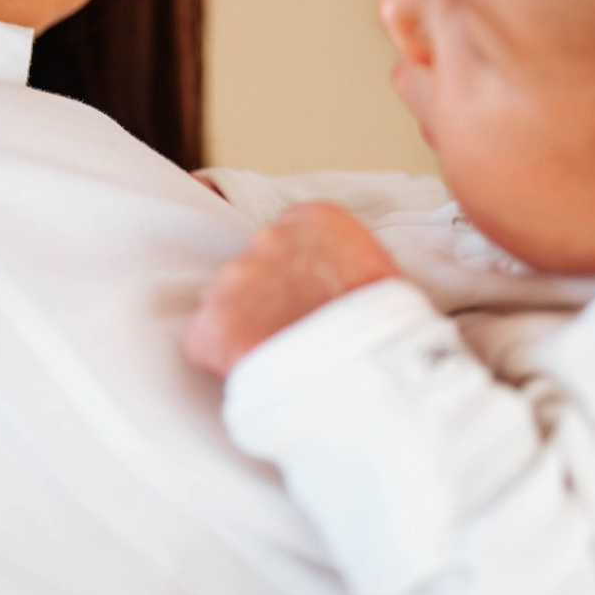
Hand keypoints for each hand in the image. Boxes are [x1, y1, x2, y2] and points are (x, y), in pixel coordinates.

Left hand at [183, 202, 399, 376]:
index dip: (296, 276)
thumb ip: (345, 266)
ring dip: (245, 327)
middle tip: (291, 334)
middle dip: (267, 300)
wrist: (371, 369)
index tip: (304, 301)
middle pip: (255, 268)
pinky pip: (204, 342)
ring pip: (227, 303)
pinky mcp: (212, 323)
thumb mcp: (382, 275)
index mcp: (317, 219)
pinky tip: (251, 375)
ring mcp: (236, 278)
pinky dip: (221, 360)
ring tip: (276, 359)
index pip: (289, 237)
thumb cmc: (390, 330)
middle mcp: (269, 238)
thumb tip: (335, 288)